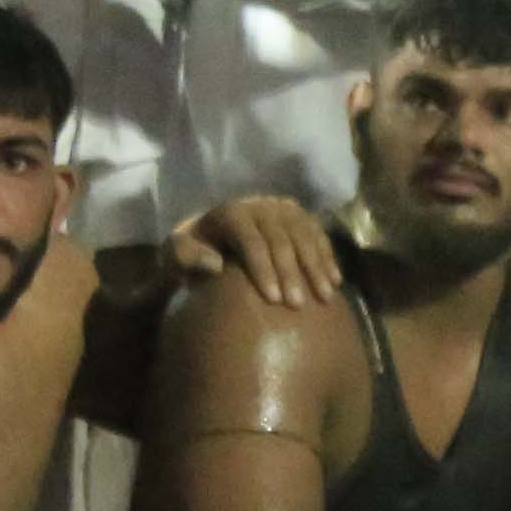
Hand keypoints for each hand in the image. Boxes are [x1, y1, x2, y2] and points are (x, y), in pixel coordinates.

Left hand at [171, 194, 341, 305]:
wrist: (209, 236)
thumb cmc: (192, 253)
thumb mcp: (175, 254)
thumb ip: (185, 257)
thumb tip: (216, 264)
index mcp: (229, 213)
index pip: (251, 240)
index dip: (263, 269)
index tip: (273, 299)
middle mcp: (258, 206)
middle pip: (280, 239)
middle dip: (291, 273)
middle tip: (297, 305)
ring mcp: (281, 208)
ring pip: (304, 235)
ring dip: (316, 267)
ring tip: (323, 296)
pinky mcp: (298, 215)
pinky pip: (317, 233)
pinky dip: (327, 256)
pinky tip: (335, 281)